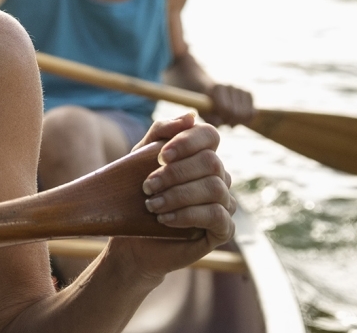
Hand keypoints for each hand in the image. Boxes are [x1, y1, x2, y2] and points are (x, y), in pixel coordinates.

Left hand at [106, 113, 234, 279]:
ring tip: (152, 205)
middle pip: (211, 162)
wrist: (132, 240)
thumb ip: (161, 133)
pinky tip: (165, 219)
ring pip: (213, 188)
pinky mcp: (223, 229)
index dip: (188, 141)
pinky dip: (187, 215)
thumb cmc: (137, 197)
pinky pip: (216, 215)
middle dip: (175, 173)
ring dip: (178, 195)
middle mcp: (219, 177)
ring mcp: (225, 203)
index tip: (161, 156)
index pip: (210, 135)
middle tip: (147, 186)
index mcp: (201, 156)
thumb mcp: (140, 160)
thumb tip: (190, 116)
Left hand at [198, 83, 253, 125]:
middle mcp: (230, 86)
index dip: (224, 119)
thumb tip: (220, 123)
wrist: (213, 93)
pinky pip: (253, 112)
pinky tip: (239, 119)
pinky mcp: (248, 93)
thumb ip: (210, 119)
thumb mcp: (205, 113)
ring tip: (232, 121)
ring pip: (247, 113)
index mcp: (218, 89)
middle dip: (232, 121)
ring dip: (240, 121)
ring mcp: (240, 89)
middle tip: (227, 123)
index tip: (221, 121)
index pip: (226, 108)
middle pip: (237, 112)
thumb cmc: (207, 106)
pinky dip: (247, 119)